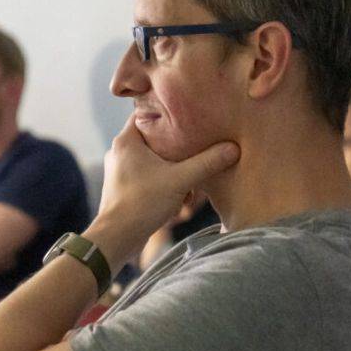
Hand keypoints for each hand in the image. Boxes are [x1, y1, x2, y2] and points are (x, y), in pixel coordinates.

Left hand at [86, 116, 238, 268]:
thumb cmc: (143, 203)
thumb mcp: (180, 180)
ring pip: (152, 160)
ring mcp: (119, 171)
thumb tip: (233, 148)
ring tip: (188, 178)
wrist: (117, 238)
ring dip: (171, 169)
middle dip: (174, 146)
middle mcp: (119, 152)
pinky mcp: (123, 189)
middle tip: (195, 147)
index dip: (166, 112)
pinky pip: (147, 177)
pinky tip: (177, 195)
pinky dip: (162, 182)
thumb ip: (207, 163)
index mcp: (126, 140)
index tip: (186, 115)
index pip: (145, 113)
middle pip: (153, 138)